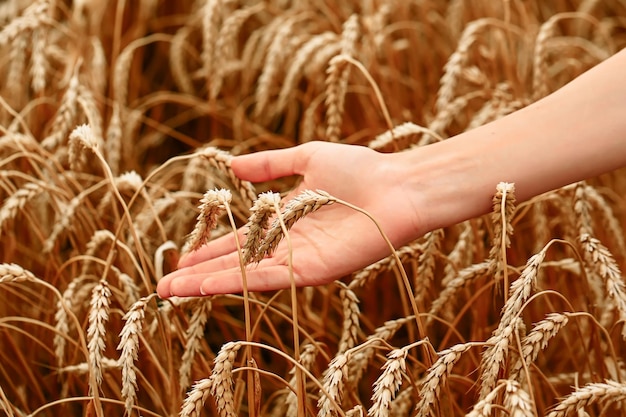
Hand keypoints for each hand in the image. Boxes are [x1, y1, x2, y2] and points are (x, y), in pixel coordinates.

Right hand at [156, 141, 424, 296]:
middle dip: (199, 275)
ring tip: (172, 292)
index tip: (180, 259)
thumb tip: (232, 165)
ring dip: (208, 284)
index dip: (209, 250)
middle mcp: (288, 246)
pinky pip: (269, 278)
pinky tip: (206, 286)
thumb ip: (270, 165)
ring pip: (245, 276)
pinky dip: (237, 283)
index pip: (239, 241)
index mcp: (285, 222)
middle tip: (162, 286)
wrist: (398, 185)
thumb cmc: (361, 169)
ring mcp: (300, 261)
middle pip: (236, 264)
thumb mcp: (307, 158)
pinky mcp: (314, 270)